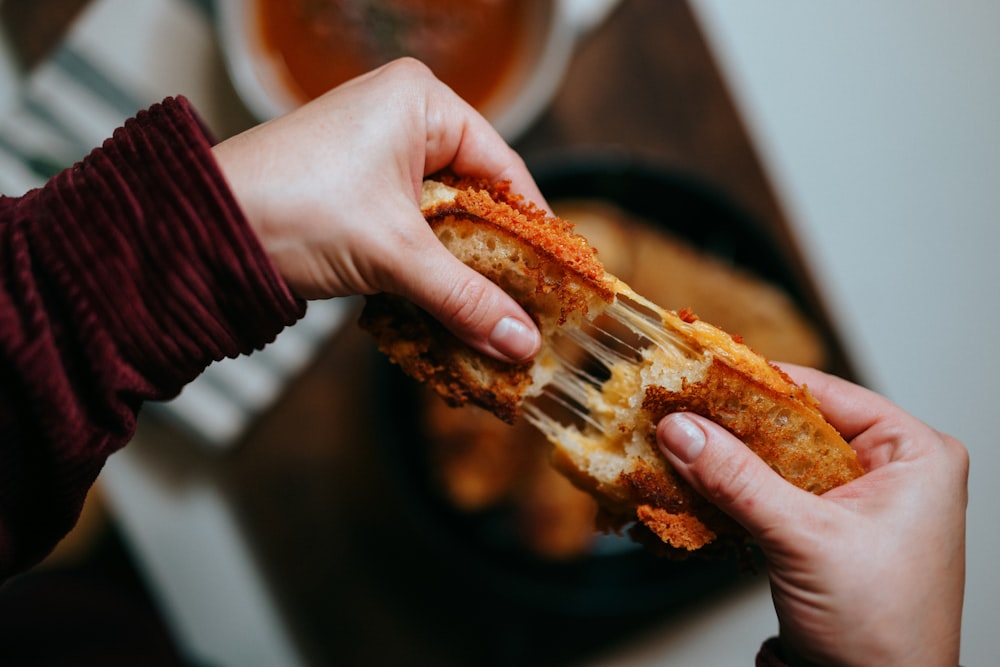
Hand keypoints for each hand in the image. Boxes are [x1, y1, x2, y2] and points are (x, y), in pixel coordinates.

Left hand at [211, 58, 541, 361]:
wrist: (197, 231)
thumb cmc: (292, 209)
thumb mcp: (393, 254)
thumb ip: (465, 298)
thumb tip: (523, 342)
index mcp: (422, 102)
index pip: (505, 169)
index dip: (535, 230)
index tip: (560, 280)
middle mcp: (403, 119)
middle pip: (477, 198)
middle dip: (498, 259)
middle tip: (531, 309)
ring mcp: (377, 157)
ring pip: (444, 221)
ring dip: (462, 272)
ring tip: (496, 319)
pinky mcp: (356, 194)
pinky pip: (413, 233)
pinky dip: (429, 271)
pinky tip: (449, 309)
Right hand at [656, 365, 967, 665]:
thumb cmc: (882, 630)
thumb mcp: (804, 540)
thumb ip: (738, 479)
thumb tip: (682, 429)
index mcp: (914, 453)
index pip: (823, 393)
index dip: (756, 381)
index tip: (698, 371)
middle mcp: (890, 469)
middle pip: (795, 424)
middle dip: (733, 423)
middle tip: (677, 408)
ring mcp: (858, 501)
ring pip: (777, 459)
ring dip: (727, 459)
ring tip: (676, 443)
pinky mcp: (827, 530)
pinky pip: (772, 492)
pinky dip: (733, 492)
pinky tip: (693, 484)